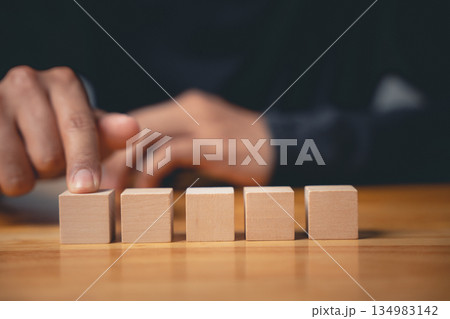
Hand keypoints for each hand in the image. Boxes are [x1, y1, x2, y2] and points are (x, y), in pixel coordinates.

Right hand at [0, 66, 138, 195]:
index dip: (84, 161)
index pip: (79, 127)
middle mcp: (27, 80)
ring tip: (27, 159)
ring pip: (18, 170)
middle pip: (50, 154)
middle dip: (53, 170)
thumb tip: (131, 129)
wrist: (12, 127)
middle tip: (49, 159)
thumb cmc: (57, 130)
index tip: (87, 188)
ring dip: (27, 178)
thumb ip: (109, 133)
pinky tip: (6, 161)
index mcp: (63, 81)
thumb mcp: (88, 132)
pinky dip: (5, 180)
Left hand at [101, 90, 273, 189]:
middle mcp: (189, 107)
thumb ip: (179, 148)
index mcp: (186, 105)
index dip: (112, 142)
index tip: (97, 166)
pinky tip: (144, 191)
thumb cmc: (243, 150)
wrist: (285, 144)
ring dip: (121, 167)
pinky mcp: (211, 141)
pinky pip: (167, 153)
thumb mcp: (208, 142)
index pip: (137, 119)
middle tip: (94, 184)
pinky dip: (148, 173)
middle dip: (108, 156)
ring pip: (144, 136)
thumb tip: (142, 171)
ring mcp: (200, 122)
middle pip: (134, 125)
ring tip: (111, 193)